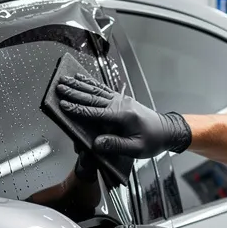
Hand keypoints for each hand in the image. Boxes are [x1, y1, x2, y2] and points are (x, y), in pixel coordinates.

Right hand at [55, 73, 190, 157]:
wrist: (167, 130)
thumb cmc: (153, 140)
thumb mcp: (136, 148)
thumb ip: (115, 145)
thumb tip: (96, 143)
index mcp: (123, 116)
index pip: (97, 112)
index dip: (79, 109)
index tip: (64, 105)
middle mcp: (121, 104)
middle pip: (94, 97)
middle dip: (75, 92)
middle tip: (59, 87)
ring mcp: (120, 100)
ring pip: (96, 90)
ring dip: (79, 85)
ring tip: (65, 80)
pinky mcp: (121, 100)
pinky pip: (103, 90)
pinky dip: (91, 83)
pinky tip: (81, 78)